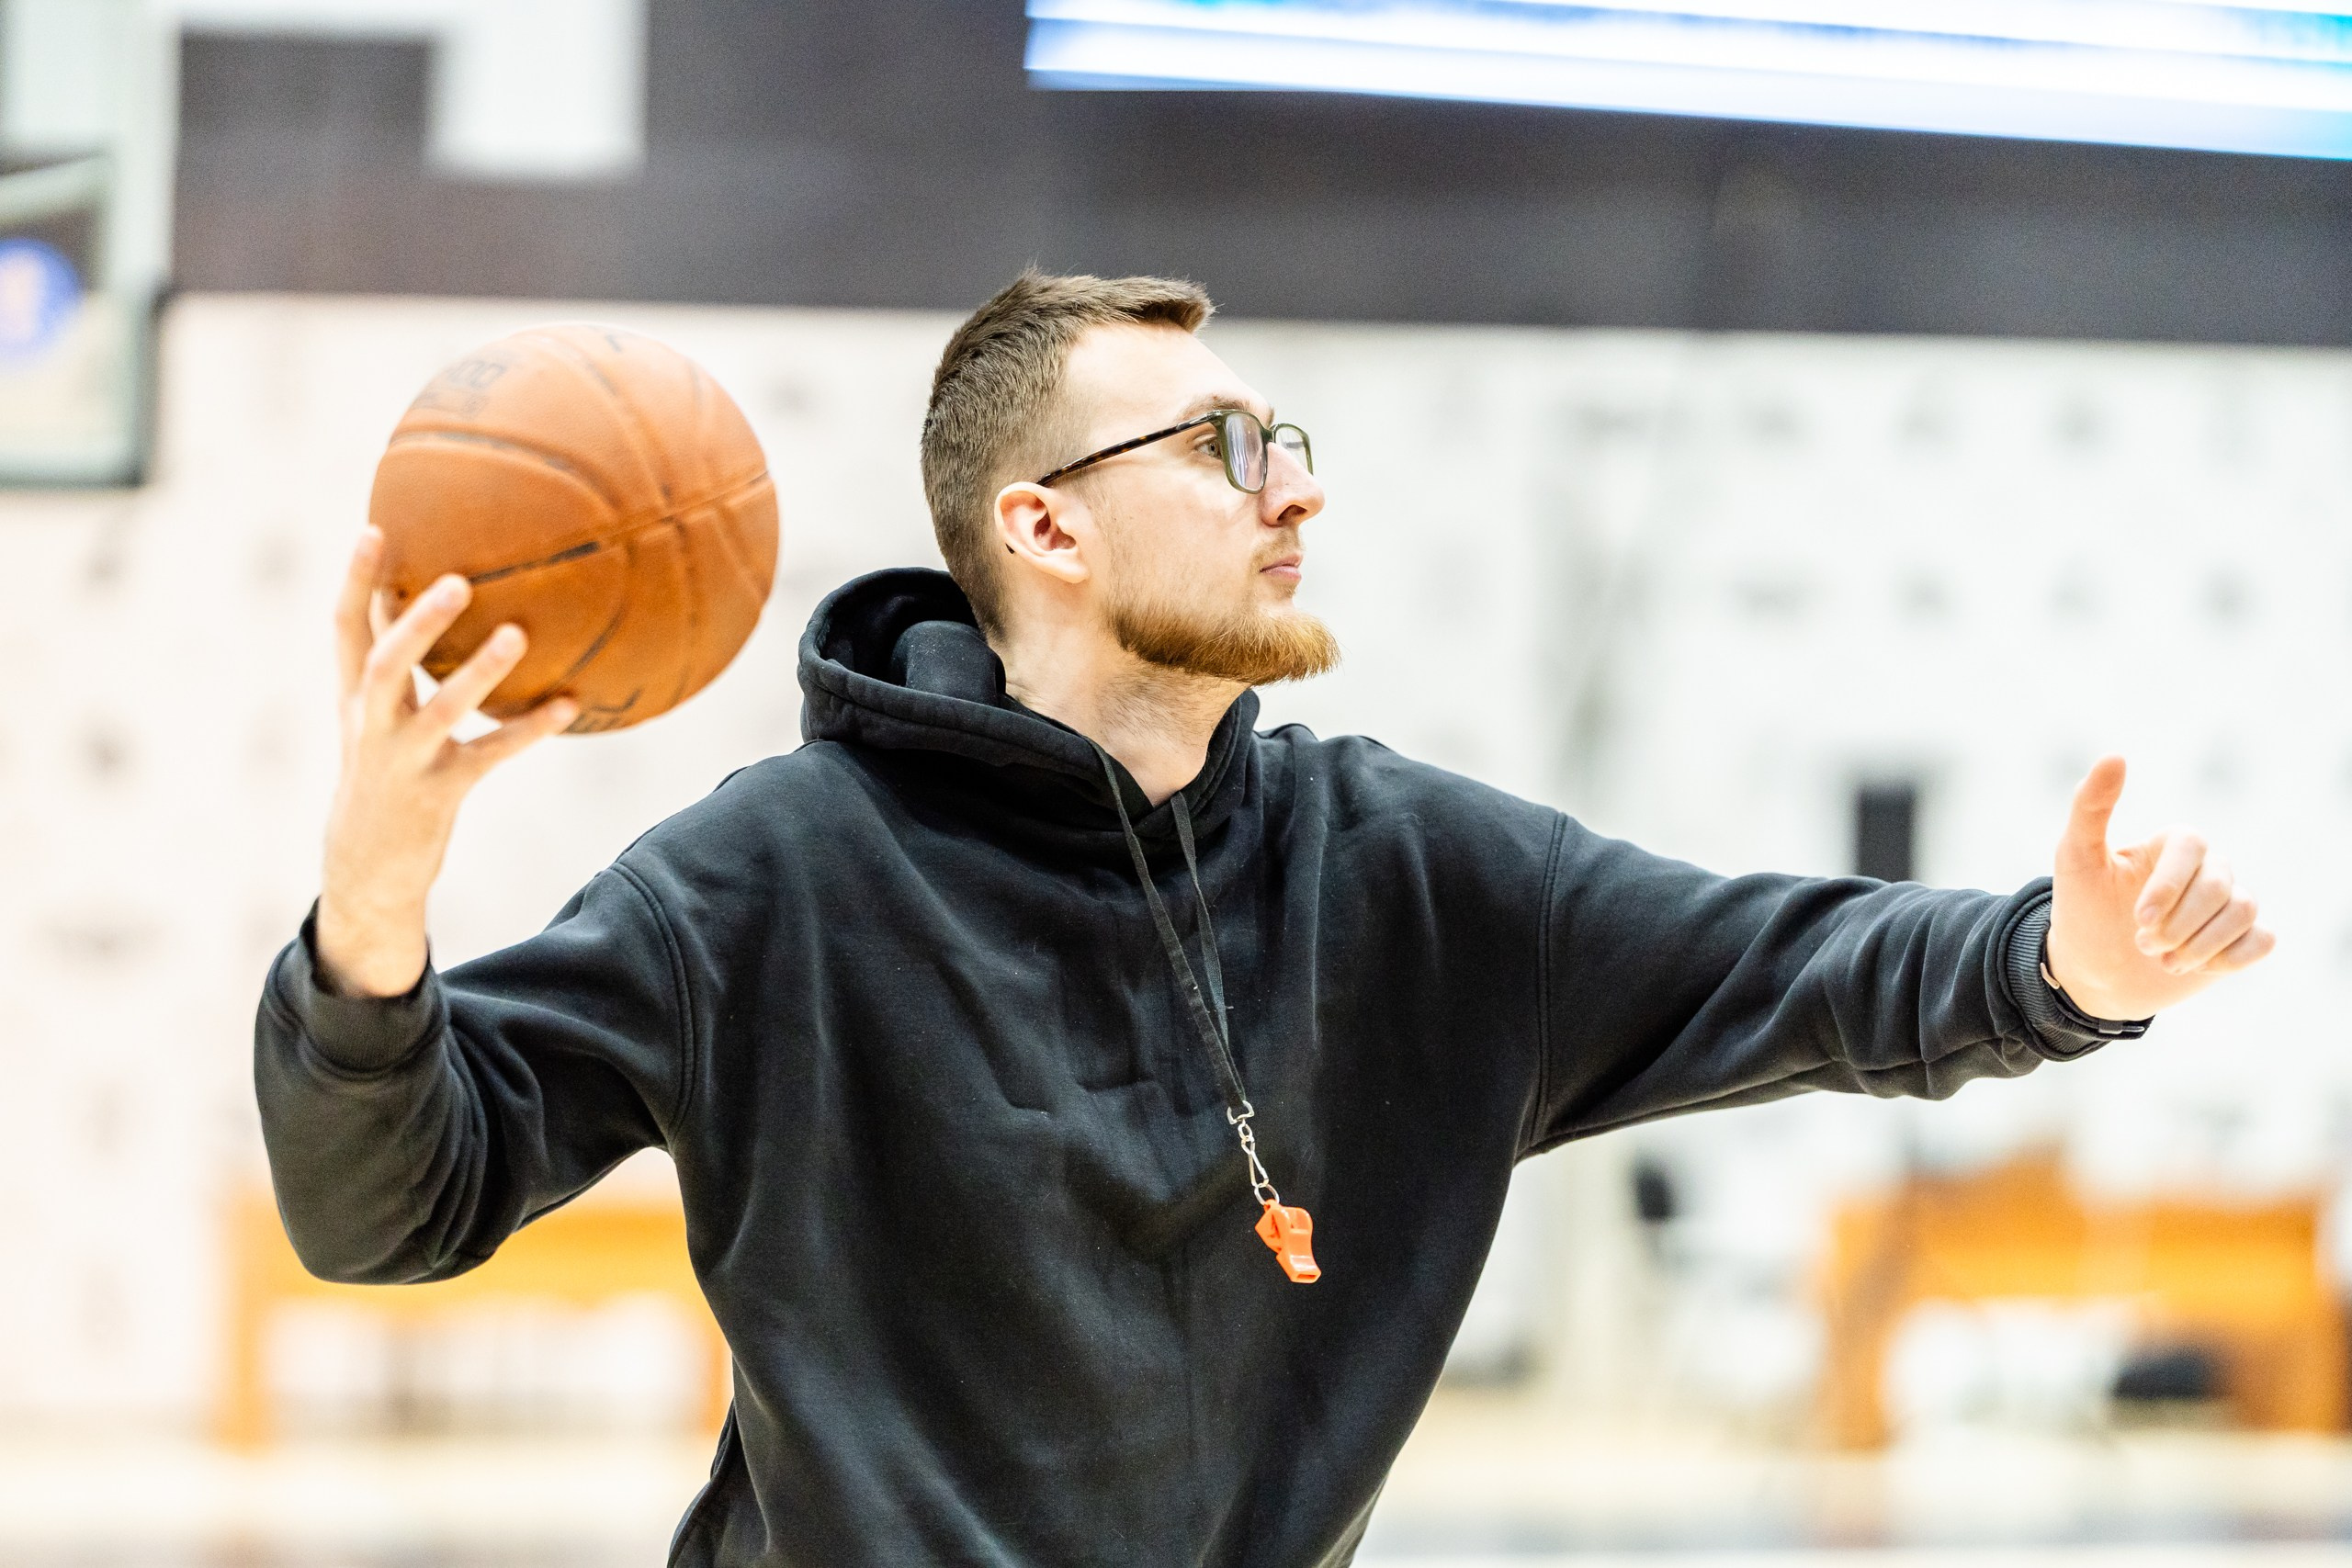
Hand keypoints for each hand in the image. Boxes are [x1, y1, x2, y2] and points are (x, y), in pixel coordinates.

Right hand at [314, 528, 576, 996]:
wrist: (364, 864)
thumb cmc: (384, 772)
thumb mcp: (378, 718)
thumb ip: (400, 665)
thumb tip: (433, 595)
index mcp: (355, 697)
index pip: (345, 628)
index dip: (356, 580)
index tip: (376, 529)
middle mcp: (371, 724)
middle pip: (387, 663)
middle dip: (417, 621)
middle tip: (459, 579)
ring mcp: (403, 761)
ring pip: (439, 710)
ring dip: (478, 673)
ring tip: (517, 635)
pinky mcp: (438, 793)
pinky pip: (489, 756)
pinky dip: (530, 729)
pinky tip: (570, 704)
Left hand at [2045, 755, 2273, 1020]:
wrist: (2092, 972)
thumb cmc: (2083, 910)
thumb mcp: (2075, 858)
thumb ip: (2091, 806)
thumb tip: (2115, 756)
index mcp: (2172, 845)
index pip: (2193, 846)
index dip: (2170, 885)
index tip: (2140, 918)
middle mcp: (2206, 868)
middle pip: (2220, 885)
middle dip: (2179, 924)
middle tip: (2142, 944)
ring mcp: (2227, 904)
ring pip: (2244, 911)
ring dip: (2200, 945)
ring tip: (2163, 960)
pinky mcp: (2241, 940)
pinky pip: (2262, 940)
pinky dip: (2230, 958)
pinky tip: (2196, 967)